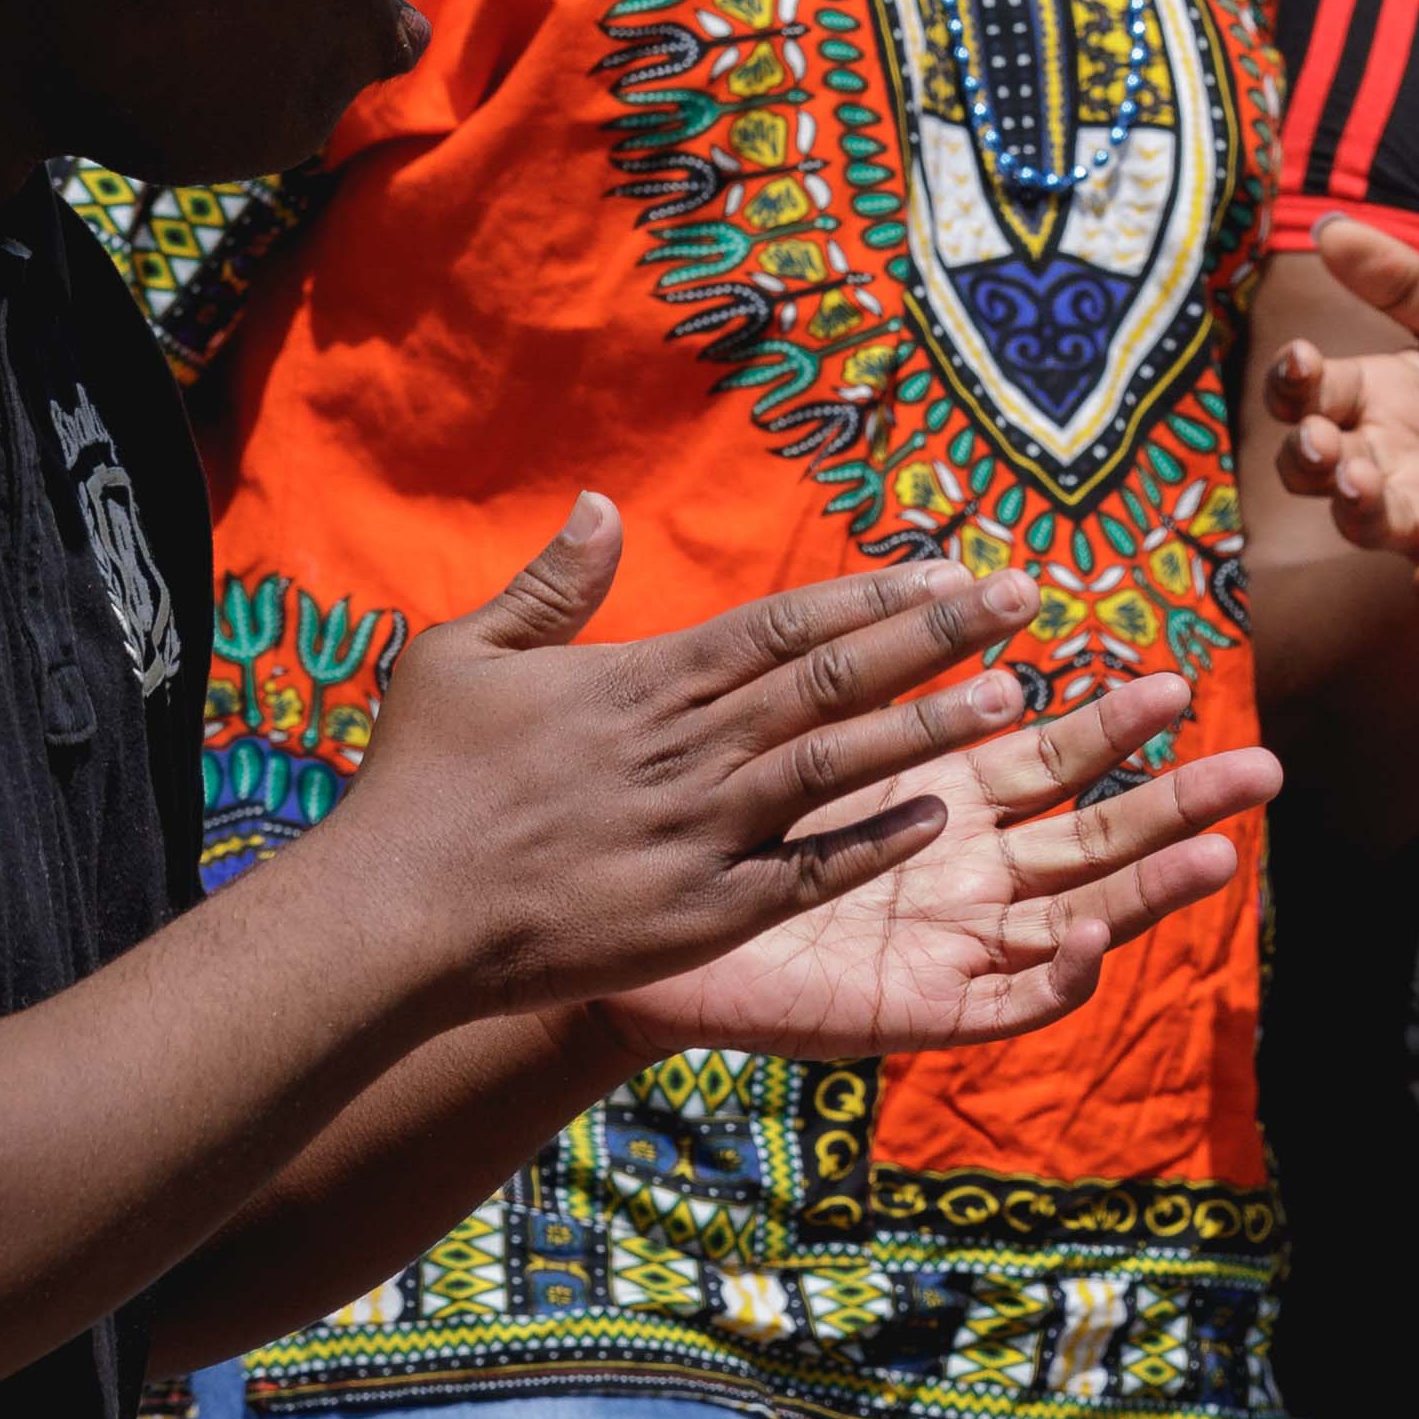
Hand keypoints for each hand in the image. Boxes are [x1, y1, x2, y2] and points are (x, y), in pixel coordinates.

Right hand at [313, 508, 1056, 1020]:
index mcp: (641, 682)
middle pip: (831, 678)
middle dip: (934, 636)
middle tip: (1029, 598)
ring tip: (1018, 694)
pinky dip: (871, 840)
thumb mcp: (464, 656)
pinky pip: (806, 871)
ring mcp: (700, 831)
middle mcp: (686, 749)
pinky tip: (940, 815)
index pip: (783, 624)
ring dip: (930, 727)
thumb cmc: (420, 785)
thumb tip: (601, 501)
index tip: (954, 569)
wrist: (390, 916)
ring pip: (837, 765)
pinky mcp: (702, 910)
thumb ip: (550, 584)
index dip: (875, 596)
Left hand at [593, 657, 1278, 1062]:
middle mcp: (961, 871)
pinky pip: (1006, 1002)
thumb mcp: (752, 727)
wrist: (610, 933)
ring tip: (1223, 854)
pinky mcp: (914, 1011)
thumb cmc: (678, 827)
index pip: (1051, 756)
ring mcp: (946, 945)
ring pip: (1079, 916)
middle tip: (1262, 766)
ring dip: (1152, 888)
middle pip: (1096, 834)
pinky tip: (1092, 939)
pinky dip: (1056, 976)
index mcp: (937, 798)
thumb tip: (902, 562)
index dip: (1112, 725)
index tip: (1172, 681)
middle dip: (1180, 802)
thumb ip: (817, 653)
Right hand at [1265, 216, 1418, 611]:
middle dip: (1307, 456)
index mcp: (1373, 402)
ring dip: (1358, 507)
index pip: (1307, 394)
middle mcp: (1381, 465)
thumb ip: (1407, 283)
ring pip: (1364, 523)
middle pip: (1313, 469)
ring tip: (1365, 485)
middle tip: (1319, 439)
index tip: (1302, 360)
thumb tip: (1333, 225)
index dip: (1293, 381)